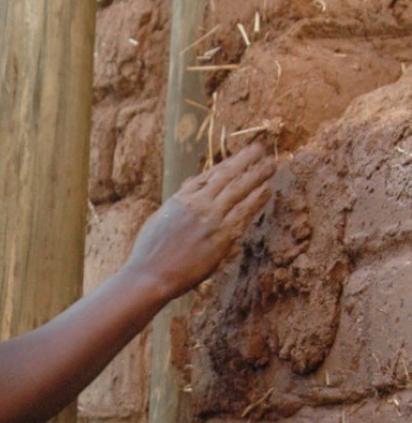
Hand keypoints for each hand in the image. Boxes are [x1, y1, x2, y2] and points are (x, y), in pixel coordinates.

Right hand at [125, 143, 274, 299]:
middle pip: (227, 176)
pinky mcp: (222, 236)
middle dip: (246, 160)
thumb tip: (191, 184)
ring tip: (271, 164)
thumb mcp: (160, 218)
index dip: (228, 163)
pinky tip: (267, 190)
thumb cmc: (151, 251)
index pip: (210, 175)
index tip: (240, 155)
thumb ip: (179, 200)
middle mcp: (198, 203)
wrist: (151, 275)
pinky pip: (244, 212)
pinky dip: (257, 199)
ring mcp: (211, 219)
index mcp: (181, 199)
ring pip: (239, 190)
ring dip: (257, 175)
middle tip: (261, 148)